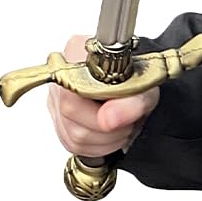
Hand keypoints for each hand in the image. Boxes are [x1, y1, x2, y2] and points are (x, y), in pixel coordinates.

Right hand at [47, 34, 159, 157]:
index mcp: (76, 55)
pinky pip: (75, 145)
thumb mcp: (146, 89)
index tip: (121, 109)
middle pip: (70, 112)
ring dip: (108, 137)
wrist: (138, 92)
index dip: (100, 106)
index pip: (73, 87)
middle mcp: (61, 77)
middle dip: (108, 124)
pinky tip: (111, 132)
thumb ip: (132, 102)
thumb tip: (109, 120)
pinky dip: (101, 145)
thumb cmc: (138, 83)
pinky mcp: (59, 125)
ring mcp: (55, 102)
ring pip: (74, 135)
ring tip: (122, 124)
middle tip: (127, 118)